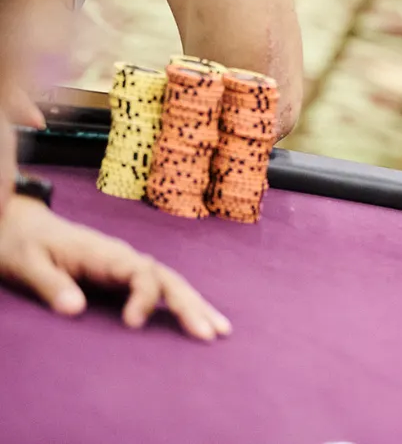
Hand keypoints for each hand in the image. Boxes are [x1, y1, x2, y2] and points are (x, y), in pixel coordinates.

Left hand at [0, 196, 230, 340]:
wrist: (22, 226)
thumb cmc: (22, 245)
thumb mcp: (26, 263)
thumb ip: (50, 284)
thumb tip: (75, 309)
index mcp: (104, 253)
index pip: (140, 272)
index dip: (144, 297)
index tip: (133, 325)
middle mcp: (124, 257)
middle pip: (168, 278)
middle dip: (190, 305)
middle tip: (209, 334)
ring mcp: (127, 266)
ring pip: (171, 282)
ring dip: (196, 305)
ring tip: (221, 330)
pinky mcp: (124, 276)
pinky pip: (161, 288)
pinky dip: (183, 303)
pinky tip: (200, 318)